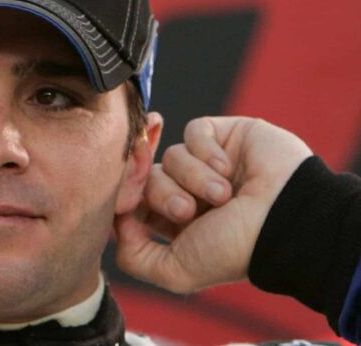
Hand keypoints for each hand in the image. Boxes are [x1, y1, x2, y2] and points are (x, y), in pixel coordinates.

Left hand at [114, 116, 311, 292]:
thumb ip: (134, 257)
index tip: (133, 207)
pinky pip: (194, 130)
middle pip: (146, 178)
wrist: (285, 219)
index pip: (133, 200)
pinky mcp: (224, 136)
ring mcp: (206, 163)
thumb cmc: (235, 248)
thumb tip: (118, 222)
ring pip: (171, 155)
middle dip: (164, 194)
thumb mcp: (176, 271)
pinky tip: (229, 168)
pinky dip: (208, 150)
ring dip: (195, 177)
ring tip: (224, 195)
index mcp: (175, 223)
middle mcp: (189, 191)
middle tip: (190, 210)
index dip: (128, 199)